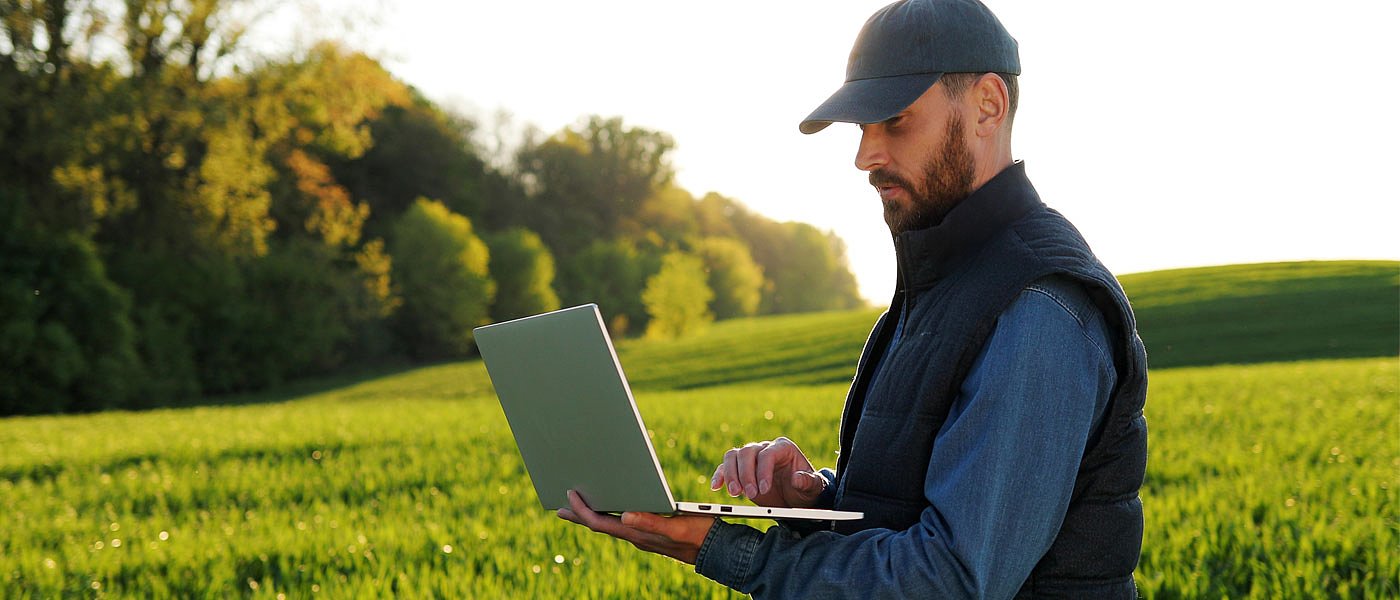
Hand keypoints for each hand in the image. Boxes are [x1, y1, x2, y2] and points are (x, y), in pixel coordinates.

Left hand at [556, 490, 713, 564]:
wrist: (718, 550)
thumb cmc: (699, 536)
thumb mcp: (677, 527)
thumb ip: (651, 523)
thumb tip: (624, 515)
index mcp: (638, 534)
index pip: (601, 524)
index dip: (582, 511)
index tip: (569, 495)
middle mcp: (636, 536)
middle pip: (600, 525)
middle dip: (579, 515)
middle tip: (559, 506)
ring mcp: (643, 535)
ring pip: (609, 525)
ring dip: (592, 515)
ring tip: (578, 507)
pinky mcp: (651, 532)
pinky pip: (622, 524)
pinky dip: (610, 515)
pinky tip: (611, 510)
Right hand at [711, 437, 826, 507]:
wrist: (797, 498)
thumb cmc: (806, 490)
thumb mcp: (813, 488)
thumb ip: (808, 482)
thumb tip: (797, 478)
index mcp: (783, 447)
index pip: (768, 453)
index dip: (763, 470)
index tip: (764, 489)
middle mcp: (765, 448)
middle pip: (747, 452)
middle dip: (746, 473)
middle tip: (750, 494)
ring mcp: (751, 458)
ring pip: (733, 456)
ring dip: (731, 474)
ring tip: (735, 493)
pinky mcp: (740, 470)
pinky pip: (725, 467)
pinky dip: (720, 475)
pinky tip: (715, 486)